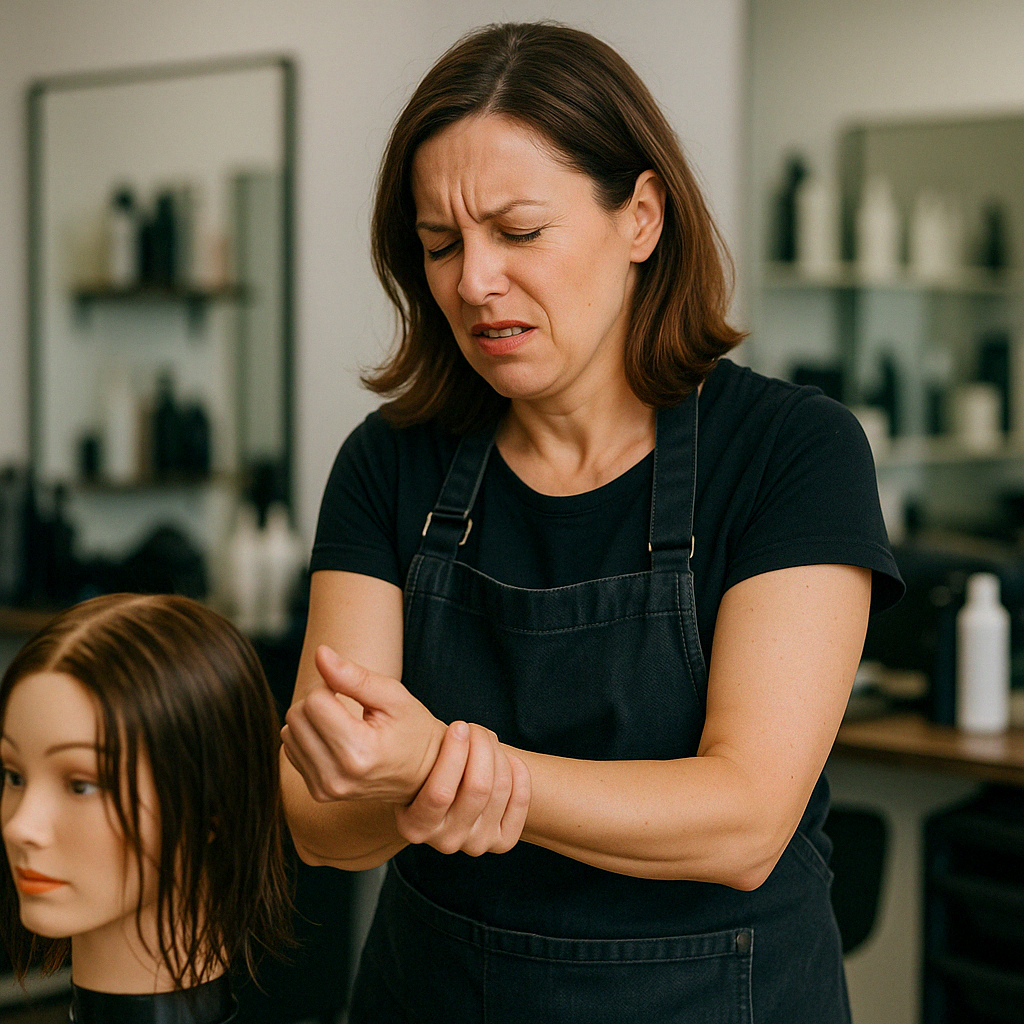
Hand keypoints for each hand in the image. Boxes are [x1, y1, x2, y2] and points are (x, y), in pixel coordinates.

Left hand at [282, 645, 445, 804]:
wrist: (424, 774)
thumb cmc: (413, 731)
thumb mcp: (393, 696)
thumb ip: (354, 676)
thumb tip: (320, 653)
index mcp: (359, 752)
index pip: (314, 701)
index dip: (332, 685)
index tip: (354, 692)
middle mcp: (337, 776)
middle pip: (297, 716)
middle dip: (318, 700)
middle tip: (348, 705)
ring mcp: (325, 789)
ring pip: (289, 731)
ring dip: (311, 719)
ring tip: (343, 722)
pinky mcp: (318, 793)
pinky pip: (291, 750)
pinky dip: (308, 737)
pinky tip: (335, 738)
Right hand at [395, 721, 531, 856]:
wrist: (450, 792)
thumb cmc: (427, 767)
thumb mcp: (409, 759)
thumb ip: (405, 738)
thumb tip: (385, 700)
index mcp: (414, 827)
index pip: (440, 792)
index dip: (454, 754)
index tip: (459, 725)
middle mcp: (444, 842)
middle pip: (478, 788)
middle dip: (481, 746)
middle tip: (474, 728)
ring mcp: (475, 844)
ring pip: (499, 789)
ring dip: (498, 754)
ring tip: (487, 739)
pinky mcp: (501, 842)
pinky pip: (520, 802)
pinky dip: (519, 774)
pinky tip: (509, 760)